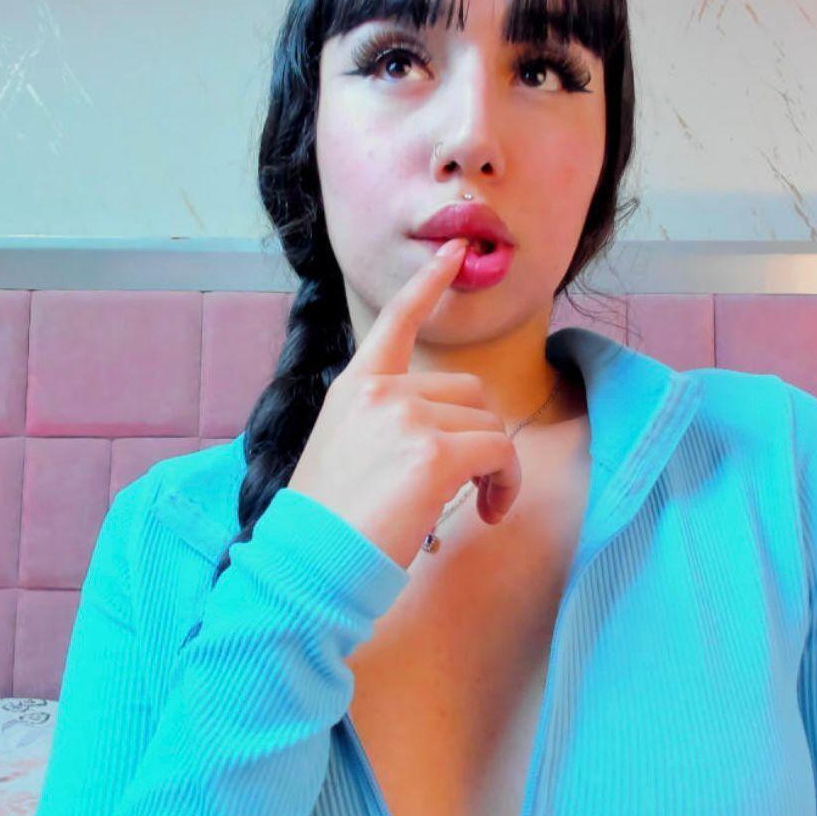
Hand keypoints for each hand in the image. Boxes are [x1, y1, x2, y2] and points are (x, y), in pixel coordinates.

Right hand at [284, 238, 522, 569]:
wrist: (310, 567)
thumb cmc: (328, 527)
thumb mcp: (343, 456)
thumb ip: (385, 428)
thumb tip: (444, 437)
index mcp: (354, 389)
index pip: (396, 321)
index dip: (429, 283)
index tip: (454, 248)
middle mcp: (380, 392)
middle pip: (467, 392)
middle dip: (478, 438)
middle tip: (471, 488)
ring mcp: (407, 418)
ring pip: (488, 426)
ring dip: (493, 468)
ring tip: (474, 507)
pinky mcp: (435, 453)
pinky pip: (500, 454)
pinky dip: (506, 484)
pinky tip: (487, 512)